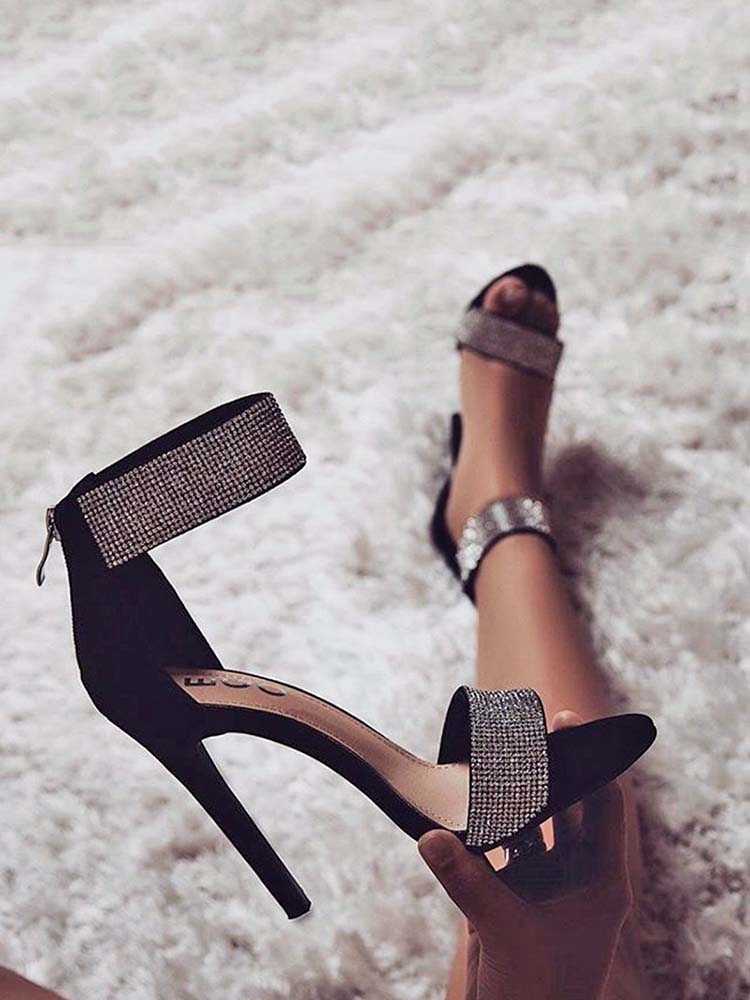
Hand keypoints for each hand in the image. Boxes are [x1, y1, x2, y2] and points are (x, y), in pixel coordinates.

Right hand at [418, 712, 632, 999]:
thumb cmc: (537, 996)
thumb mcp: (505, 931)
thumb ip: (467, 881)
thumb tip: (429, 836)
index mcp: (602, 883)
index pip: (606, 807)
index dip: (591, 763)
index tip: (567, 725)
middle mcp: (578, 879)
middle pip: (569, 808)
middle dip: (549, 770)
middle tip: (527, 730)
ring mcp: (546, 888)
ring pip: (534, 827)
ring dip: (515, 798)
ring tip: (493, 760)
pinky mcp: (514, 899)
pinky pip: (502, 851)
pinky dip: (487, 829)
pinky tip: (468, 806)